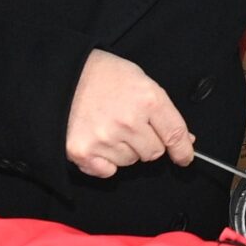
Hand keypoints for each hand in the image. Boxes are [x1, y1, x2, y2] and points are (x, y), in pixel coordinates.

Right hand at [65, 49, 193, 178]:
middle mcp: (129, 121)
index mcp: (147, 99)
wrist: (61, 75)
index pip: (175, 134)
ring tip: (109, 126)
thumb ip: (163, 111)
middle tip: (130, 124)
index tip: (184, 157)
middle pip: (153, 152)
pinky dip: (105, 161)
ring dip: (125, 150)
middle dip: (147, 142)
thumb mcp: (140, 81)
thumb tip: (184, 139)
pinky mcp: (83, 152)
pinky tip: (97, 140)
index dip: (183, 150)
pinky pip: (108, 171)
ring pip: (130, 161)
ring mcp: (105, 138)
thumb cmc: (103, 74)